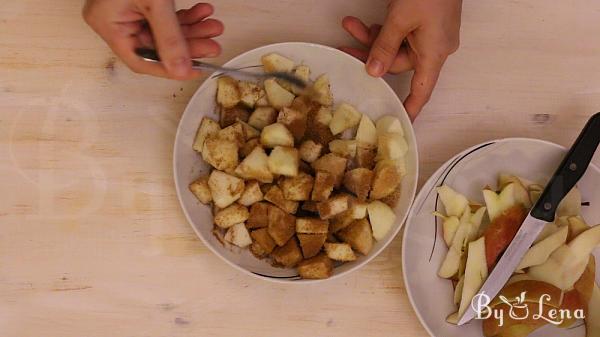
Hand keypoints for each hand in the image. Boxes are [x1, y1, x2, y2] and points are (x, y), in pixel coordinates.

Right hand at [83, 1, 223, 79]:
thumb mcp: (155, 3)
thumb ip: (170, 38)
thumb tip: (182, 70)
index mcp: (108, 26)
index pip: (142, 60)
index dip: (170, 69)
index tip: (197, 69)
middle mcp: (116, 21)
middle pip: (158, 46)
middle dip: (189, 43)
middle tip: (214, 43)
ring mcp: (129, 11)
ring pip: (166, 31)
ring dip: (193, 28)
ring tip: (214, 25)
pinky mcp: (142, 2)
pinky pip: (166, 16)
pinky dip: (186, 15)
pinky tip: (203, 11)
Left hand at [340, 0, 461, 119]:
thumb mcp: (401, 18)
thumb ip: (384, 45)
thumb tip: (373, 71)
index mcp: (434, 53)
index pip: (422, 90)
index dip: (411, 109)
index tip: (400, 124)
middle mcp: (435, 48)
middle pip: (398, 63)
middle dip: (371, 54)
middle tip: (344, 48)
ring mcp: (431, 34)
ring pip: (395, 45)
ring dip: (372, 37)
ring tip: (350, 24)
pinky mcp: (426, 22)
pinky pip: (402, 32)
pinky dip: (384, 28)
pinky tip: (366, 22)